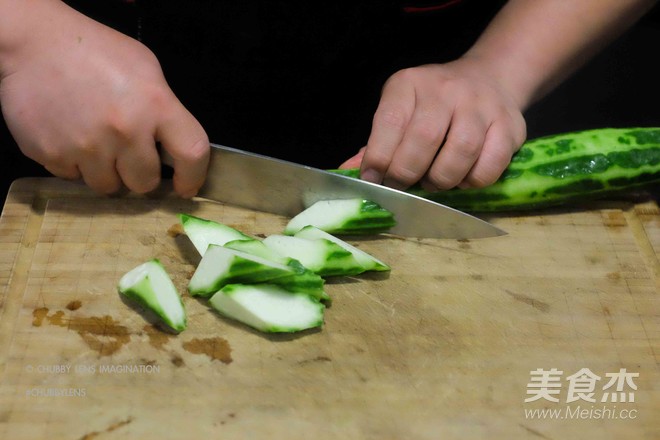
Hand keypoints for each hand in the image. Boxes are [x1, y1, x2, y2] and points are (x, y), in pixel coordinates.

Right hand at [0, 1, 208, 196]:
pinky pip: (72, 177)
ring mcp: (87, 147)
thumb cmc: (96, 52)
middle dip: (139, 174)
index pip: (192, 154)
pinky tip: (70, 135)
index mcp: (156, 105)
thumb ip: (164, 109)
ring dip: (105, 171)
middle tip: (127, 155)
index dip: (192, 177)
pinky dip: (74, 163)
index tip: (185, 187)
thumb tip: (171, 147)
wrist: (34, 42)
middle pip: (145, 183)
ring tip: (95, 141)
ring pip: (108, 186)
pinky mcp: (53, 155)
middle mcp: (125, 131)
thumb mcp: (145, 69)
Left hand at [343, 58, 525, 190]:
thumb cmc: (432, 106)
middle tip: (402, 186)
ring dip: (440, 181)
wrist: (489, 79)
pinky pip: (488, 167)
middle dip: (406, 174)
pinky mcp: (510, 126)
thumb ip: (375, 144)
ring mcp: (481, 106)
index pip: (390, 122)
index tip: (373, 179)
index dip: (378, 158)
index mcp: (409, 84)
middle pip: (423, 140)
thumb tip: (347, 172)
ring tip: (432, 183)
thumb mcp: (400, 111)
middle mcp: (446, 89)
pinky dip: (471, 182)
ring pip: (459, 154)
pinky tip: (462, 178)